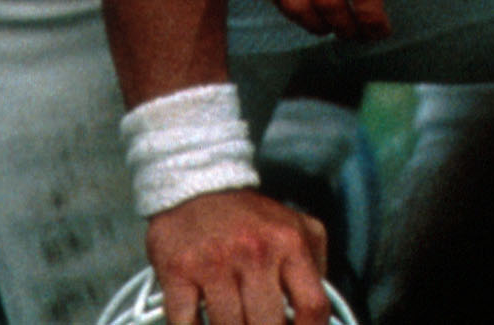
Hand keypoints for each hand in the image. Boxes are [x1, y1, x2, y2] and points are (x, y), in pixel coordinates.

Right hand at [147, 188, 329, 324]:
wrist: (195, 182)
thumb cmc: (249, 216)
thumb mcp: (296, 227)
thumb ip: (315, 266)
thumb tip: (316, 318)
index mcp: (288, 242)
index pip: (312, 307)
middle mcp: (253, 251)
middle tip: (257, 324)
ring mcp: (213, 262)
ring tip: (234, 322)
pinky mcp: (177, 270)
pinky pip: (187, 323)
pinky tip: (201, 324)